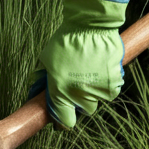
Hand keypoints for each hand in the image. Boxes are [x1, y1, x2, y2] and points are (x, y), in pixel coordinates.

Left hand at [29, 0, 128, 128]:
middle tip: (76, 85)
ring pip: (98, 100)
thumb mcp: (45, 59)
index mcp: (61, 92)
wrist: (90, 26)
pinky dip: (107, 83)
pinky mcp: (115, 82)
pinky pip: (111, 89)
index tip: (63, 113)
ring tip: (89, 72)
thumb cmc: (64, 41)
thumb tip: (33, 93)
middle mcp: (81, 95)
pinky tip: (100, 68)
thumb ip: (40, 80)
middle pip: (84, 110)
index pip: (65, 122)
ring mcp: (99, 90)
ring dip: (94, 91)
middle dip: (80, 102)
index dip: (63, 119)